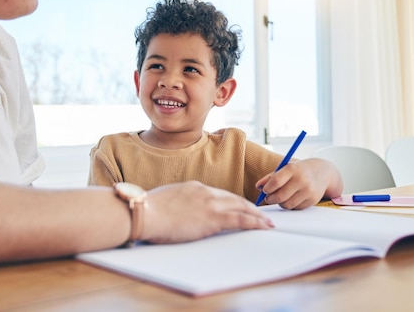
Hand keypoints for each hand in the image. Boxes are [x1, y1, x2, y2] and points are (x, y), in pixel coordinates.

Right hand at [141, 181, 273, 243]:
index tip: (239, 206)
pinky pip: (240, 220)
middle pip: (233, 198)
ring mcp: (210, 204)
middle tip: (261, 213)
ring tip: (268, 222)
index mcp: (193, 187)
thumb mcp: (166, 200)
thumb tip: (180, 211)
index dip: (231, 201)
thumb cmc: (149, 211)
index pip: (218, 194)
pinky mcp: (212, 219)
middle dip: (249, 206)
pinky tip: (263, 226)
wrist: (145, 213)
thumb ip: (179, 203)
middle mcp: (205, 192)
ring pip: (241, 207)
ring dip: (257, 215)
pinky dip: (255, 222)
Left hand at [255, 158, 342, 209]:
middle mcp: (302, 180)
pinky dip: (290, 205)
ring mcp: (308, 191)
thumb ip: (270, 177)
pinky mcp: (313, 200)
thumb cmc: (299, 170)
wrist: (322, 172)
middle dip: (270, 199)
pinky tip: (291, 198)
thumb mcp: (285, 168)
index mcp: (292, 169)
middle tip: (268, 197)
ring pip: (287, 204)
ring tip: (279, 197)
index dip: (267, 188)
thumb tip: (258, 186)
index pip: (276, 181)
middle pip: (280, 196)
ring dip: (279, 203)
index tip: (264, 190)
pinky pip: (295, 208)